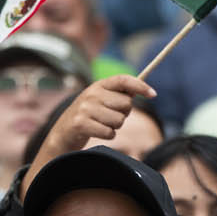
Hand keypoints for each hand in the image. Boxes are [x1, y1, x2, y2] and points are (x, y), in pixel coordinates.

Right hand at [20, 75, 155, 198]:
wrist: (63, 132)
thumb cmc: (89, 116)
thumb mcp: (101, 100)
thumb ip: (119, 94)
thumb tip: (145, 90)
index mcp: (98, 85)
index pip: (123, 80)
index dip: (140, 86)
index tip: (153, 94)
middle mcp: (91, 94)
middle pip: (126, 105)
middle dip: (124, 114)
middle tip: (111, 116)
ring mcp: (85, 108)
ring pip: (119, 120)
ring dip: (115, 127)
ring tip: (102, 124)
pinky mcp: (81, 124)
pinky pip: (110, 133)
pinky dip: (108, 135)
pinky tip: (97, 132)